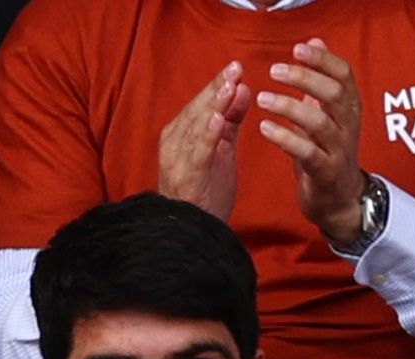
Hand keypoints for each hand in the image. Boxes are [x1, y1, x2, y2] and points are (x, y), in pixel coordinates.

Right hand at [158, 63, 251, 219]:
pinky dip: (206, 135)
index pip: (200, 104)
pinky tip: (217, 118)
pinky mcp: (187, 178)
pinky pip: (197, 153)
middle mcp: (173, 144)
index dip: (217, 85)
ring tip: (229, 85)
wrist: (191, 234)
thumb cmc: (204, 193)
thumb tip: (241, 88)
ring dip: (213, 105)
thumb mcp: (220, 151)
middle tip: (236, 68)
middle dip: (216, 89)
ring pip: (196, 127)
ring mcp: (177, 161)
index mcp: (179, 136)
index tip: (236, 67)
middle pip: (196, 110)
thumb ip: (230, 121)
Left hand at [256, 39, 367, 244]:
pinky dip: (285, 139)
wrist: (339, 200)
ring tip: (262, 99)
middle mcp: (348, 125)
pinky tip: (265, 128)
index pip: (343, 74)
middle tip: (274, 71)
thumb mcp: (327, 114)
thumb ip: (319, 81)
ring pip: (319, 123)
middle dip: (304, 78)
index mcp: (349, 108)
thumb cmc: (327, 153)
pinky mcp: (325, 172)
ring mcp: (338, 150)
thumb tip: (314, 43)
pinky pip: (307, 152)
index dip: (323, 59)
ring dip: (289, 108)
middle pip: (334, 94)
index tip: (298, 48)